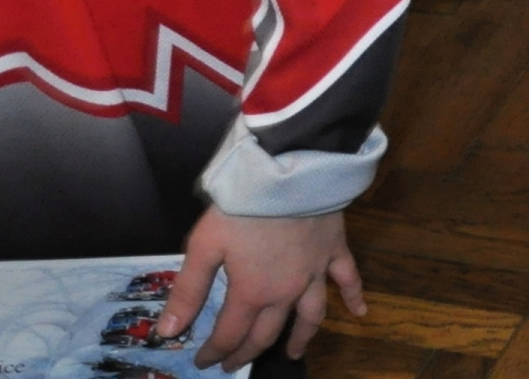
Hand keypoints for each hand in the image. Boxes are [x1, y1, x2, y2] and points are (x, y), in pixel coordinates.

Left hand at [159, 208, 363, 369]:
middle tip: (234, 364)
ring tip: (292, 354)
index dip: (214, 352)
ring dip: (300, 339)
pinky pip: (348, 278)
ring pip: (310, 316)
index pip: (230, 335)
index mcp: (252, 292)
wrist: (289, 170)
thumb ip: (188, 291)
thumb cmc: (244, 206)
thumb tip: (168, 333)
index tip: (203, 362)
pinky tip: (359, 312)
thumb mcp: (204, 245)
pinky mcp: (334, 251)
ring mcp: (314, 273)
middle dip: (247, 352)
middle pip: (266, 333)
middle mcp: (285, 292)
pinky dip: (355, 297)